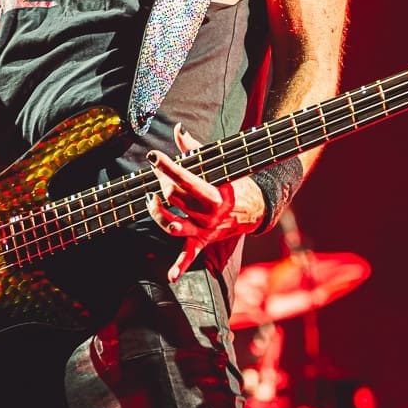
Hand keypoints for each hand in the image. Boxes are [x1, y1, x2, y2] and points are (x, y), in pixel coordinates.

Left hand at [146, 124, 266, 281]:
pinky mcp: (203, 241)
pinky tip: (170, 277)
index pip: (184, 179)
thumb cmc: (234, 182)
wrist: (256, 208)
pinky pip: (189, 255)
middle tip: (160, 172)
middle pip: (174, 199)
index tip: (154, 156)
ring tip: (151, 199)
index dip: (167, 167)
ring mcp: (205, 229)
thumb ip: (195, 148)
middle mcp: (208, 214)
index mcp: (213, 194)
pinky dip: (179, 267)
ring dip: (157, 214)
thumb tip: (178, 130)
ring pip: (172, 225)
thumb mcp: (220, 164)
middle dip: (162, 182)